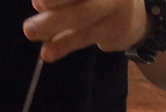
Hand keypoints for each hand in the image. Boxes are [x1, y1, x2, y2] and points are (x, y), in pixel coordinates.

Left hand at [23, 0, 148, 61]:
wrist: (138, 18)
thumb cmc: (100, 0)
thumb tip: (38, 3)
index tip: (37, 1)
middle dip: (49, 2)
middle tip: (28, 17)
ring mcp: (116, 3)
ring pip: (82, 14)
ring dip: (52, 24)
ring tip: (30, 32)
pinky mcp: (118, 26)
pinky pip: (86, 36)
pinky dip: (65, 44)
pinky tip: (49, 53)